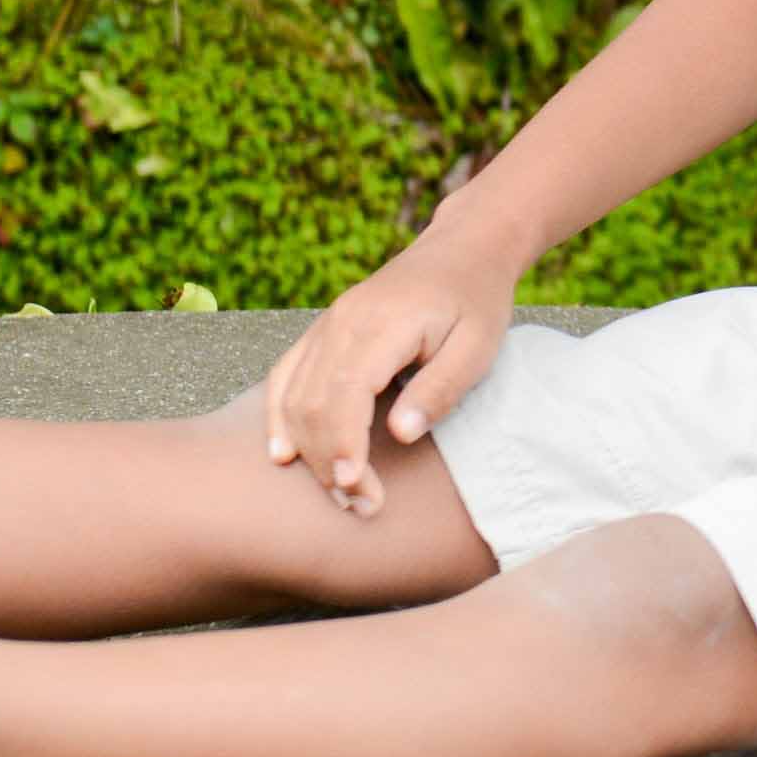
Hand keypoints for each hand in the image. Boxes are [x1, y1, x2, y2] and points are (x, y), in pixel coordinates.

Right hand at [263, 237, 517, 512]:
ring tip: (337, 492)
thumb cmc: (477, 301)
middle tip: (359, 506)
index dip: (344, 446)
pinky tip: (282, 454)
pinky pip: (286, 375)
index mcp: (382, 324)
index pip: (346, 394)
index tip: (355, 488)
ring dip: (307, 449)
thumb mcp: (478, 347)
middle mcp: (343, 321)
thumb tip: (400, 434)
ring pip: (294, 394)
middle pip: (314, 402)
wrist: (464, 249)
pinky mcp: (324, 330)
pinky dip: (279, 416)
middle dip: (328, 460)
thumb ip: (439, 389)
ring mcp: (328, 324)